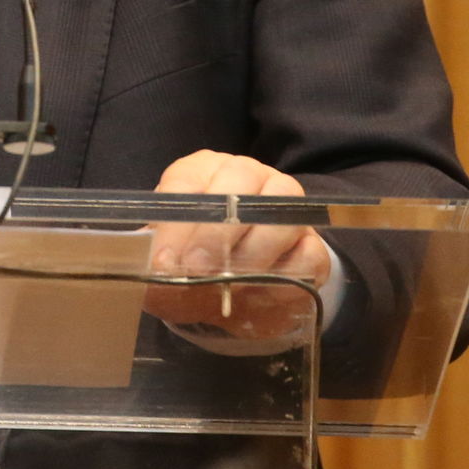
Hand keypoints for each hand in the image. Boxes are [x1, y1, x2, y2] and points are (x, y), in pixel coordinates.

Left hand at [142, 151, 332, 339]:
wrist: (234, 297)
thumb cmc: (192, 268)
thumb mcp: (167, 270)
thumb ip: (158, 269)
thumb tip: (159, 272)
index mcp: (200, 172)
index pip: (187, 180)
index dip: (175, 222)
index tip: (163, 261)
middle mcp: (246, 176)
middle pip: (239, 178)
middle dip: (215, 230)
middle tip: (197, 268)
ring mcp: (284, 205)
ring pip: (279, 211)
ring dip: (251, 253)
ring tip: (229, 286)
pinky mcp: (311, 243)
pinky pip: (307, 252)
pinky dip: (284, 276)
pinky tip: (261, 294)